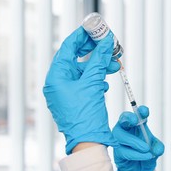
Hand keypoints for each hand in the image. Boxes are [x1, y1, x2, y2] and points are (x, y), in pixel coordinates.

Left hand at [43, 26, 119, 153]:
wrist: (87, 142)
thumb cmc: (85, 115)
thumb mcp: (93, 83)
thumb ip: (99, 60)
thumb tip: (107, 43)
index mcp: (56, 76)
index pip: (68, 48)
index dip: (82, 36)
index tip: (95, 28)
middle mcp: (57, 83)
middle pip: (75, 58)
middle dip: (94, 52)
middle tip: (108, 45)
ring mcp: (65, 92)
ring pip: (83, 71)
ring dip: (99, 66)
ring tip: (115, 65)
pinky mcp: (74, 100)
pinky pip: (84, 83)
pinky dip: (96, 79)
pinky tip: (105, 82)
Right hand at [112, 106, 164, 170]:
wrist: (141, 170)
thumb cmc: (146, 154)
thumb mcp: (156, 149)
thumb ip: (158, 147)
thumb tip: (156, 150)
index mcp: (137, 125)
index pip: (138, 114)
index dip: (140, 111)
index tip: (145, 111)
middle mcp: (126, 129)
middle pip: (123, 119)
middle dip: (128, 118)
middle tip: (136, 120)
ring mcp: (120, 140)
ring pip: (121, 136)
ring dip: (134, 142)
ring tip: (146, 148)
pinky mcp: (117, 151)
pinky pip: (124, 151)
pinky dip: (136, 154)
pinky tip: (146, 156)